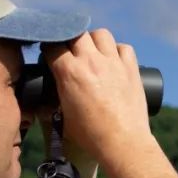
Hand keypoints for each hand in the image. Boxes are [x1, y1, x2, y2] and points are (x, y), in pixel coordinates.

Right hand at [40, 29, 152, 164]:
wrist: (123, 143)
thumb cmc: (91, 136)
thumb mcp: (63, 118)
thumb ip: (53, 103)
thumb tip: (46, 100)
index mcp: (69, 73)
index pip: (52, 45)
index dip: (48, 48)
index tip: (49, 54)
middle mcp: (91, 62)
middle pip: (76, 33)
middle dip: (70, 40)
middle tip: (71, 52)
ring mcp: (113, 63)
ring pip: (101, 34)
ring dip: (94, 40)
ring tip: (93, 52)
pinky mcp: (131, 69)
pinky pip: (124, 47)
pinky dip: (117, 51)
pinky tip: (114, 60)